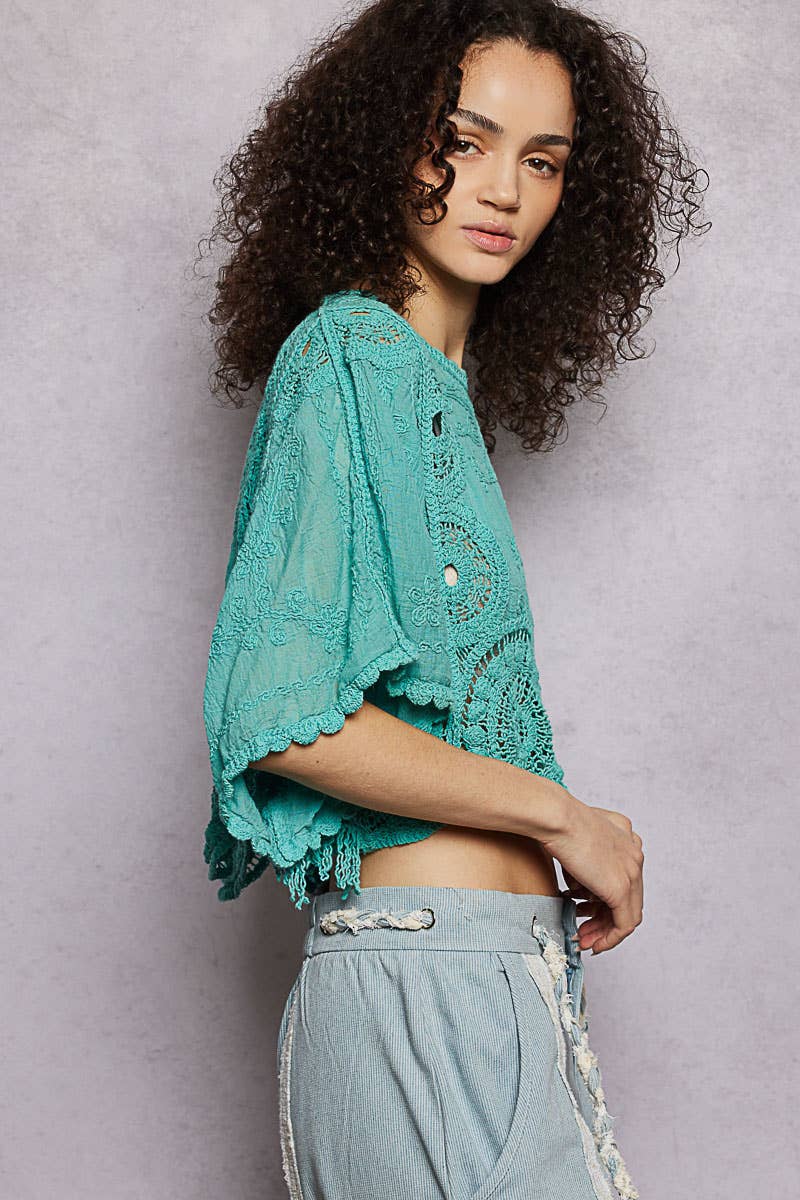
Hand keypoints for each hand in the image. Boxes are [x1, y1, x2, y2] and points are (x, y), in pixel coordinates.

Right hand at [539, 799, 643, 955]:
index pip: (624, 877)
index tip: (587, 909)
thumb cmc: (557, 821)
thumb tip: (577, 880)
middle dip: (605, 918)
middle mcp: (635, 854)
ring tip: (585, 939)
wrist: (557, 818)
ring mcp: (631, 872)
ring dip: (606, 931)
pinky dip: (610, 938)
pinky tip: (593, 943)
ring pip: (628, 914)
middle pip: (628, 897)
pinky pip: (624, 925)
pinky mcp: (621, 889)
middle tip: (586, 930)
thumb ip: (585, 852)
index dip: (606, 896)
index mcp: (627, 836)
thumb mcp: (577, 834)